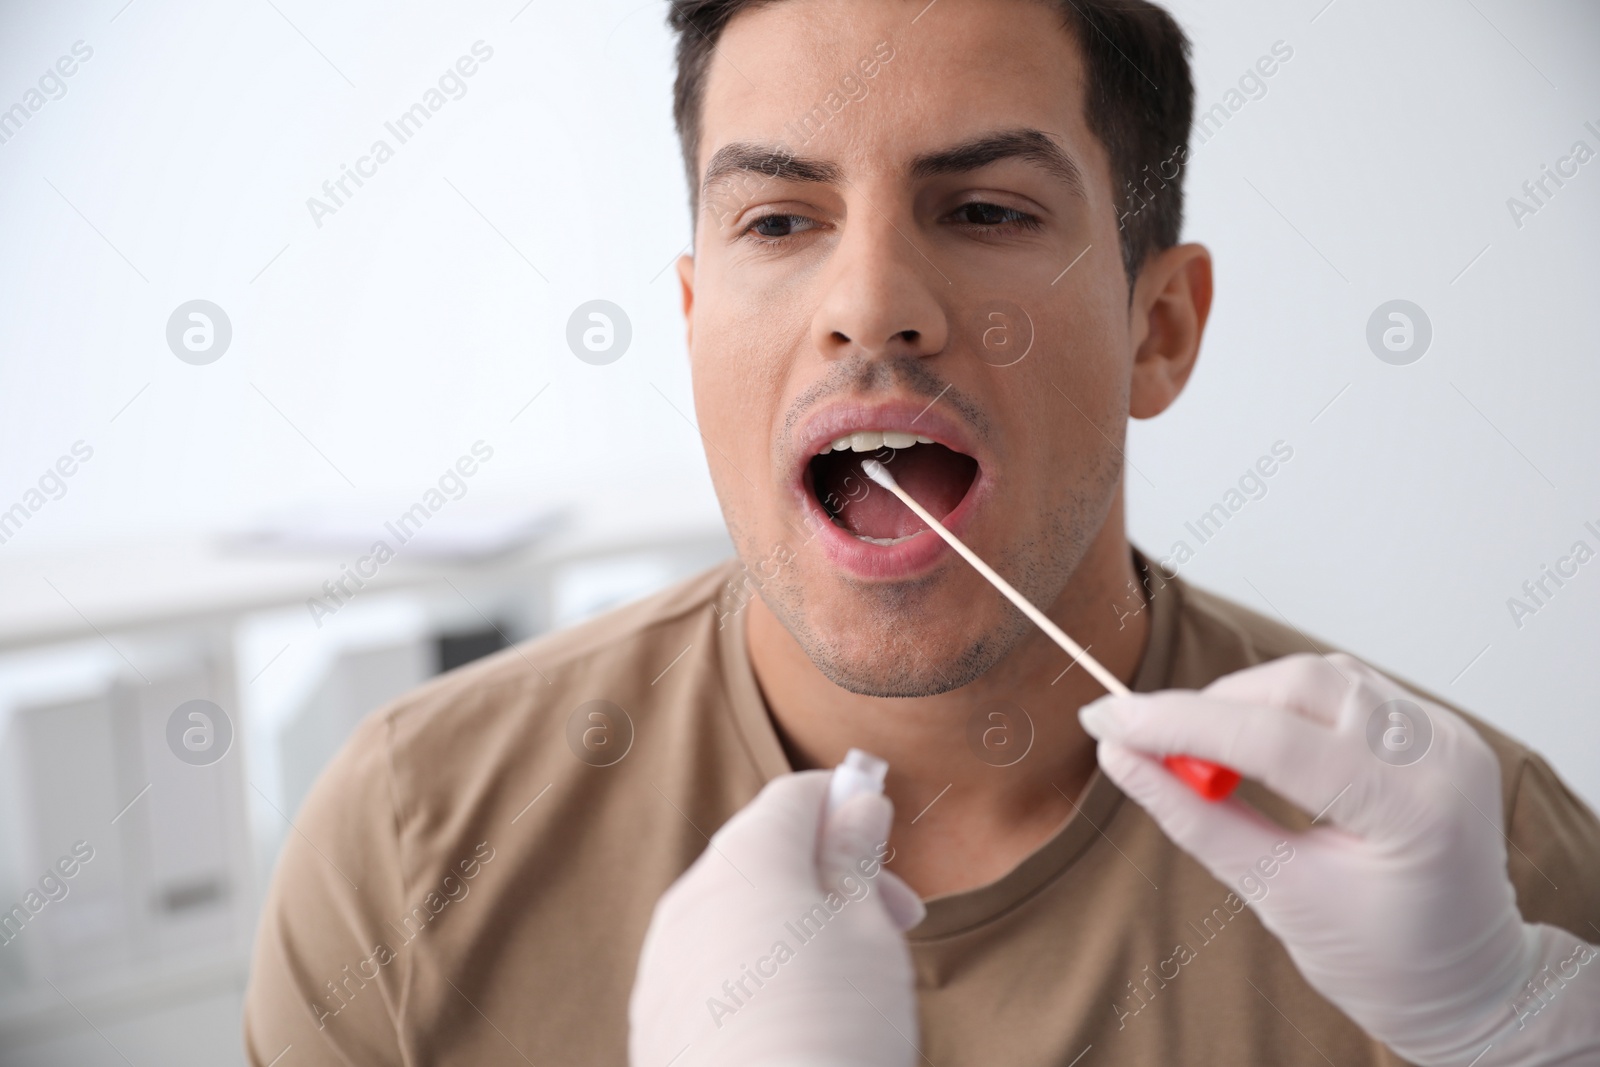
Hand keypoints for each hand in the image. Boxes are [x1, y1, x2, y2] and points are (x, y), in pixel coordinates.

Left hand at [629, 770, 924, 1066]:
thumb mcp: (869, 932)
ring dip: (792, 927)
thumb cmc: (836, 1030)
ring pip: (734, 915)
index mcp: (745, 861)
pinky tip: (796, 1022)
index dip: (850, 809)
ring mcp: (662, 966)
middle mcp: (690, 900)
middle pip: (762, 854)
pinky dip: (753, 976)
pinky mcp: (655, 1024)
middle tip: (894, 924)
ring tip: (847, 983)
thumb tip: (856, 800)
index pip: (795, 796)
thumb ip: (856, 857)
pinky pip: (708, 971)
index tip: (889, 856)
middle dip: (828, 875)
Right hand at [1079, 652, 1599, 1066]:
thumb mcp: (1278, 897)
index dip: (1177, 723)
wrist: (1470, 982)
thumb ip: (1197, 820)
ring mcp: (1446, 734)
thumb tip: (1121, 757)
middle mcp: (1440, 755)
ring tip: (1209, 756)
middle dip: (1212, 707)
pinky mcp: (1434, 728)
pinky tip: (1261, 745)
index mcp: (1411, 811)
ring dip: (1248, 702)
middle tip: (1151, 745)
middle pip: (1300, 684)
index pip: (1271, 740)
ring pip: (1320, 675)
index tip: (1106, 720)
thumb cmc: (1384, 961)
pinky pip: (1345, 687)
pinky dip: (1287, 705)